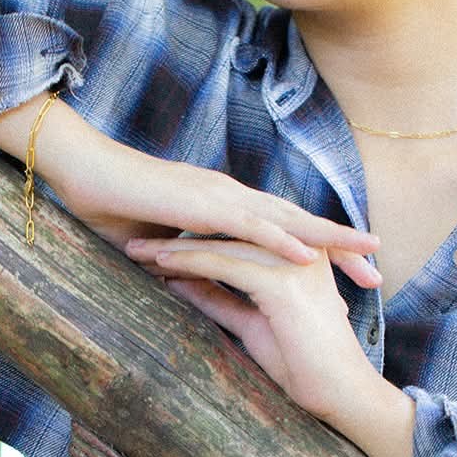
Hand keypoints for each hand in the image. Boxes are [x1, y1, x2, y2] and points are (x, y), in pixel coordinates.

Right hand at [49, 120, 380, 278]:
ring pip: (285, 220)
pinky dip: (280, 240)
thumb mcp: (158, 246)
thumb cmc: (110, 207)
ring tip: (364, 258)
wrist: (78, 170)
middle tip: (378, 273)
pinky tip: (307, 256)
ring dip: (326, 240)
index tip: (350, 278)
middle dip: (340, 250)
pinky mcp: (200, 203)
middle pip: (298, 224)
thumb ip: (180, 262)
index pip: (283, 232)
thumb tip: (189, 287)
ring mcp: (219, 196)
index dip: (318, 253)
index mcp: (226, 206)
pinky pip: (247, 224)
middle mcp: (232, 197)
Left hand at [123, 231, 381, 422]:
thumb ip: (220, 301)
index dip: (194, 239)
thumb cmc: (303, 366)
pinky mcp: (283, 283)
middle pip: (227, 234)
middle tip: (134, 236)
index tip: (154, 243)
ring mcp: (293, 263)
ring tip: (136, 249)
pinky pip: (226, 265)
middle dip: (179, 235)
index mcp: (299, 254)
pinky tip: (161, 263)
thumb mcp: (251, 325)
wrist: (342, 395)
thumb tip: (181, 286)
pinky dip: (191, 263)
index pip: (237, 238)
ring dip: (176, 246)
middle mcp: (299, 250)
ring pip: (222, 244)